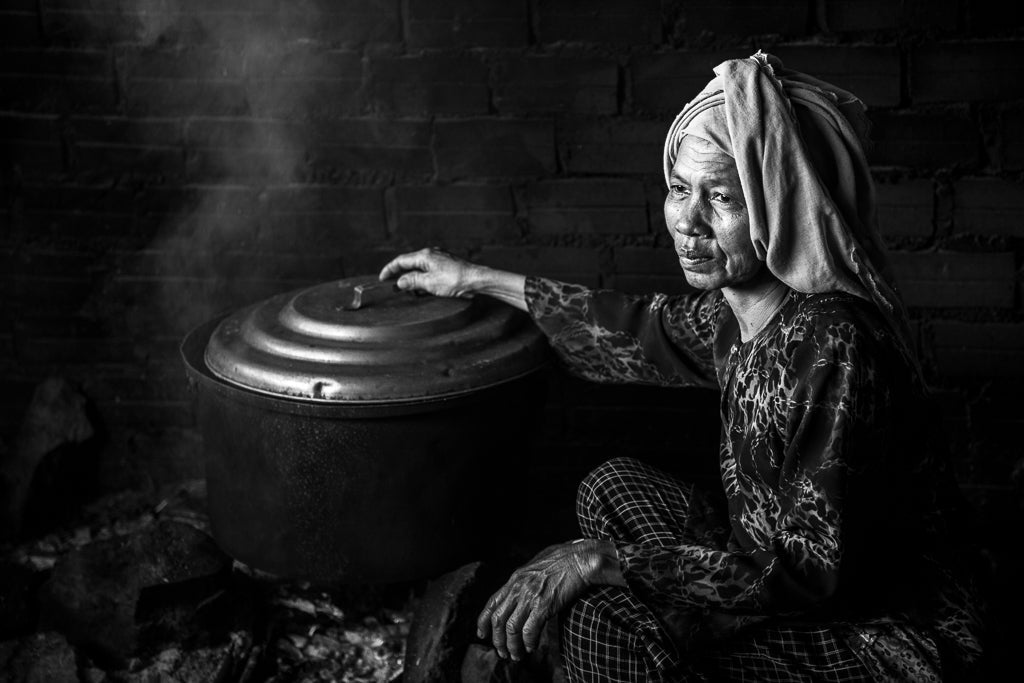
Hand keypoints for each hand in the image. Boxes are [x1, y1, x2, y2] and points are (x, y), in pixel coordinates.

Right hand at [378, 248, 479, 298]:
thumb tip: (399, 282)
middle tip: (392, 286)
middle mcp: (431, 254)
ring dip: (412, 279)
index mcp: (425, 255)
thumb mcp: (429, 283)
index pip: (401, 261)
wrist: (477, 280)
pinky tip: (424, 289)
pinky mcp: (447, 265)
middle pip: (409, 263)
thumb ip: (412, 281)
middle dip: (400, 275)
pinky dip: (423, 279)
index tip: (381, 278)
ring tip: (408, 290)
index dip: (389, 269)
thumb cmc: (456, 280)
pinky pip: (429, 271)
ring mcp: (440, 259)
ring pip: (420, 268)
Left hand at [476, 539, 623, 660]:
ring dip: (512, 646)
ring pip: (511, 628)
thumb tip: (522, 593)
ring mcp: (530, 597)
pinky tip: (531, 647)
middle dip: (498, 640)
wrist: (580, 559)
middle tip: (502, 652)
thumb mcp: (536, 567)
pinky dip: (528, 642)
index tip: (481, 634)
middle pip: (498, 619)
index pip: (491, 603)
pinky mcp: (544, 605)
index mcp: (515, 579)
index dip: (483, 621)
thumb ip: (525, 580)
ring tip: (517, 655)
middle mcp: (518, 588)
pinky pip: (530, 630)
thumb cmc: (563, 561)